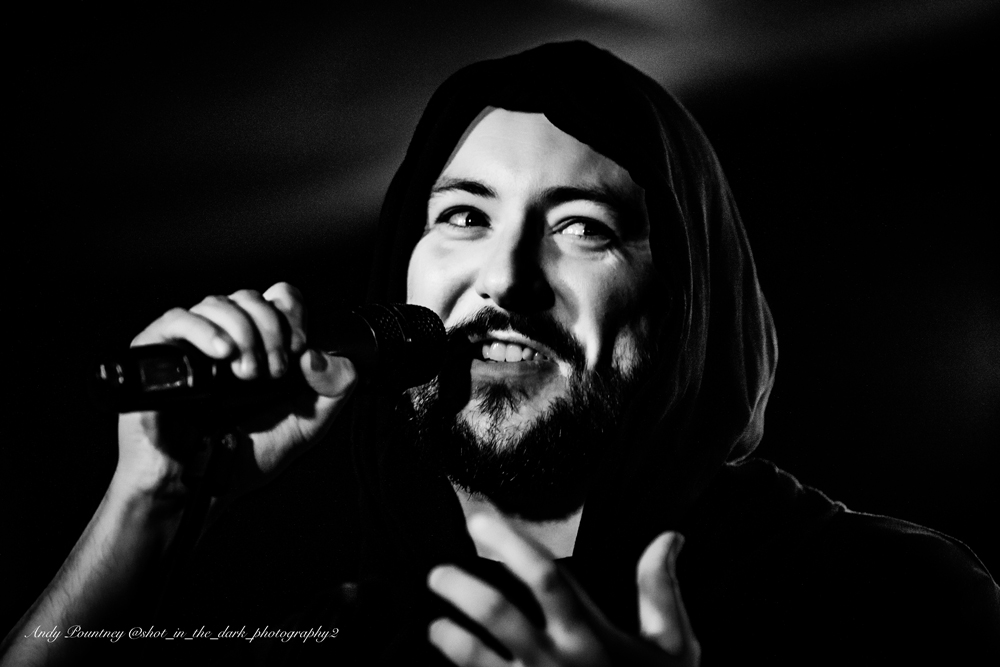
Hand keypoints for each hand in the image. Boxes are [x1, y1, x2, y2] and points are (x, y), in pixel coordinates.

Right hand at [116, 282, 356, 498]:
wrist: (198, 487)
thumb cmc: (244, 458)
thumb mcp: (306, 425)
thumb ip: (333, 390)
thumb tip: (324, 354)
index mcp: (262, 345)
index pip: (280, 299)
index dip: (294, 315)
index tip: (299, 350)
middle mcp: (228, 337)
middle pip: (252, 297)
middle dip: (271, 330)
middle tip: (273, 373)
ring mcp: (192, 342)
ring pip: (218, 303)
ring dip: (243, 333)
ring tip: (246, 375)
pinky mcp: (156, 352)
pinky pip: (177, 319)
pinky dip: (205, 331)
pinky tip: (223, 355)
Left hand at [427, 515, 699, 666]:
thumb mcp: (674, 650)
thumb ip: (660, 591)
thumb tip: (669, 537)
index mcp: (590, 635)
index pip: (544, 577)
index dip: (509, 542)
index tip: (480, 520)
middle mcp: (556, 660)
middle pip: (497, 611)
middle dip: (461, 587)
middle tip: (438, 574)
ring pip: (475, 657)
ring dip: (448, 636)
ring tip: (436, 624)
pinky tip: (452, 660)